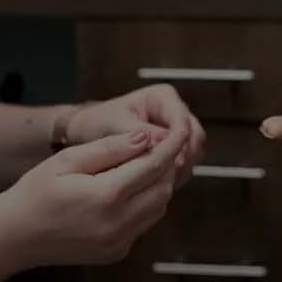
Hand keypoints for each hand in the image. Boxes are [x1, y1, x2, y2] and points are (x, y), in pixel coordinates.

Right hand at [0, 128, 185, 267]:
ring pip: (159, 208)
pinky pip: (144, 224)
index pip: (154, 166)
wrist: (15, 236)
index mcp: (105, 196)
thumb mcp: (68, 160)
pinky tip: (126, 191)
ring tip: (140, 166)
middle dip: (166, 165)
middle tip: (159, 146)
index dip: (171, 145)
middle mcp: (117, 224)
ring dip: (157, 185)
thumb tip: (146, 137)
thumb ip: (110, 148)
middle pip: (163, 188)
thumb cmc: (35, 193)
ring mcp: (119, 243)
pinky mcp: (117, 253)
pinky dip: (145, 205)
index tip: (181, 129)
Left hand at [64, 85, 206, 186]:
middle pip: (195, 137)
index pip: (182, 120)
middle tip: (168, 174)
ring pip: (193, 152)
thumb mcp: (115, 124)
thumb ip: (138, 132)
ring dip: (181, 168)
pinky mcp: (173, 150)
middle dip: (184, 156)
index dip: (179, 142)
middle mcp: (173, 112)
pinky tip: (158, 183)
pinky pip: (184, 164)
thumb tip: (163, 142)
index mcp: (162, 97)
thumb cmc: (97, 121)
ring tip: (160, 181)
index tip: (171, 159)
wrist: (86, 133)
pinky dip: (175, 175)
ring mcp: (175, 132)